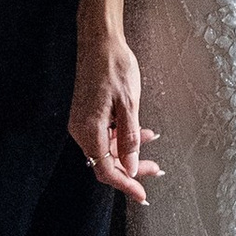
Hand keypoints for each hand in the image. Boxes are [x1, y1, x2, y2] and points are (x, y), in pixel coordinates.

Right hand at [71, 26, 160, 201]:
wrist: (100, 40)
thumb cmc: (115, 67)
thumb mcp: (129, 105)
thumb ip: (129, 139)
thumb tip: (129, 168)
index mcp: (88, 130)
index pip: (106, 169)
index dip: (125, 184)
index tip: (142, 195)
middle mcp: (80, 130)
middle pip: (106, 162)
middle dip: (131, 168)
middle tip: (155, 170)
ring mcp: (82, 122)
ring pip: (107, 148)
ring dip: (129, 151)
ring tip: (153, 146)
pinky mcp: (87, 114)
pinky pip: (105, 135)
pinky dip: (122, 137)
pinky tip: (142, 132)